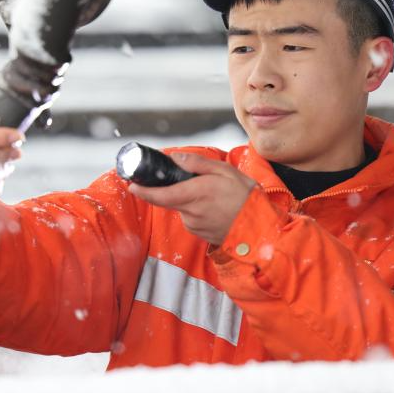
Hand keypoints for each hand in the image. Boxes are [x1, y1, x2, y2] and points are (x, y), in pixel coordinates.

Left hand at [127, 153, 256, 245]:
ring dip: (190, 199)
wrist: (261, 229)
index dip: (142, 191)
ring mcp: (195, 226)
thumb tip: (175, 158)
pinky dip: (198, 210)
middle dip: (174, 189)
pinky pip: (192, 217)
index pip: (159, 195)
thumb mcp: (226, 171)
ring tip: (215, 196)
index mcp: (195, 194)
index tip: (131, 184)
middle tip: (194, 182)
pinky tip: (216, 207)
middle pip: (170, 199)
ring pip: (182, 208)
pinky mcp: (200, 234)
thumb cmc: (246, 198)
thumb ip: (197, 164)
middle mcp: (191, 213)